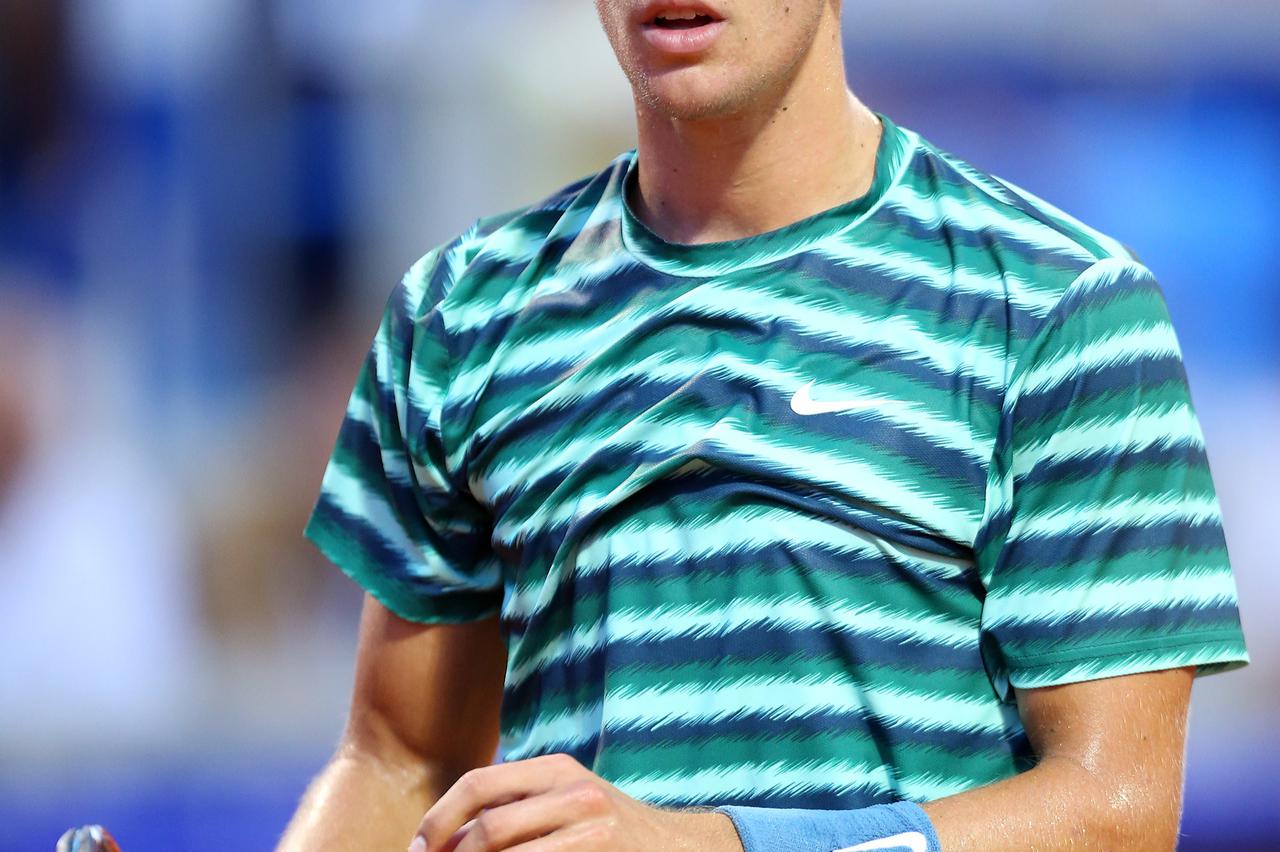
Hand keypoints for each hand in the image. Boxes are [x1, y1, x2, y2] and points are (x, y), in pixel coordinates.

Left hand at [409, 752, 742, 850]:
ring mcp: (592, 830)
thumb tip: (445, 836)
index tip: (417, 848)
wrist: (679, 848)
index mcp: (558, 769)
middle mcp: (574, 793)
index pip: (478, 784)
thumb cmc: (610, 831)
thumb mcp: (568, 800)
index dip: (438, 819)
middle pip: (488, 829)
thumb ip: (519, 805)